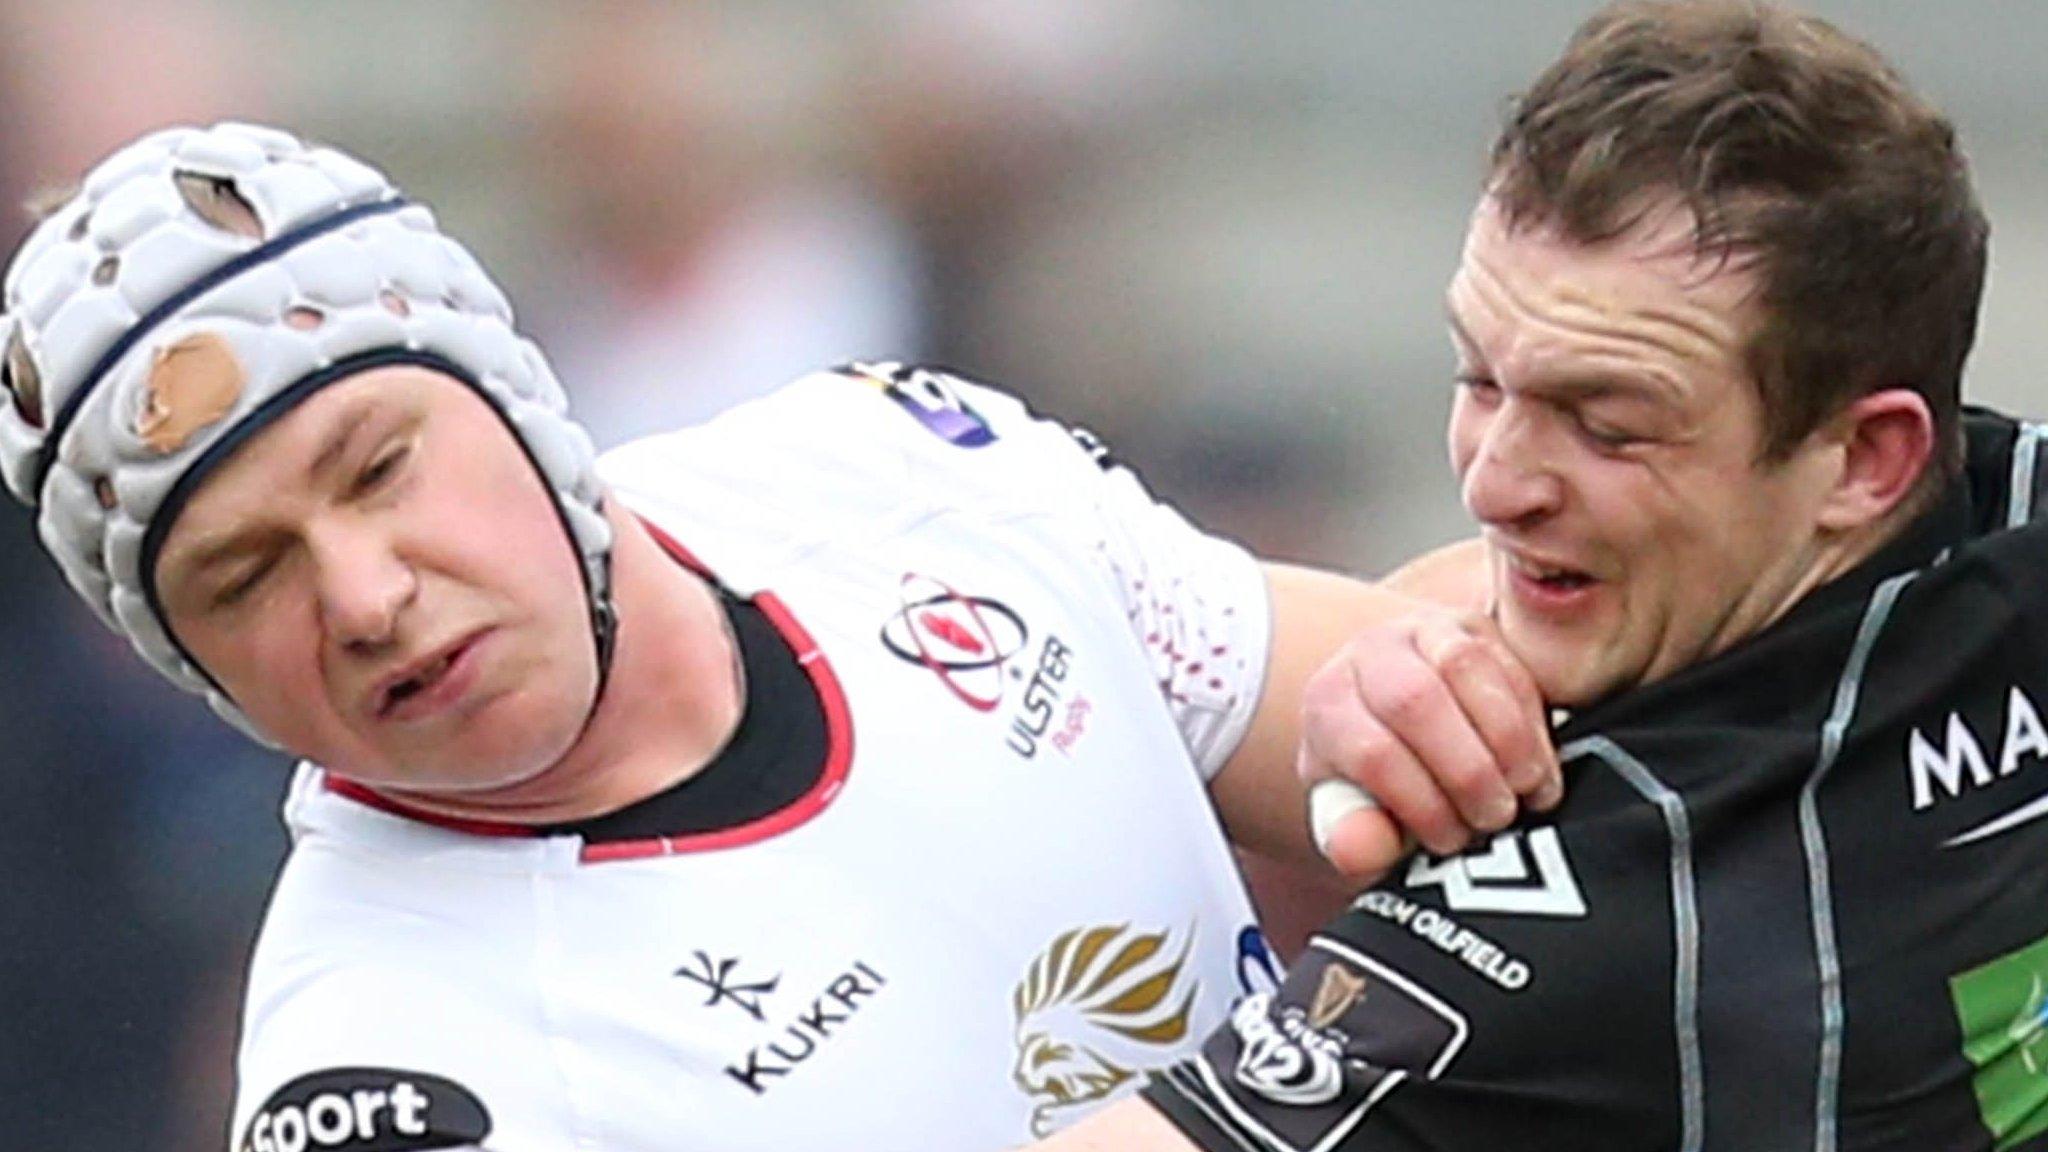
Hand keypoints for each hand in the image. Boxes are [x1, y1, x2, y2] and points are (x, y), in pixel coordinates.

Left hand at [1297, 607, 1560, 878]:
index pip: (1371, 752)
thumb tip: (1357, 850)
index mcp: (1328, 704)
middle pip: (1414, 701)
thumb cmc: (1379, 781)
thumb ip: (1354, 838)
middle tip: (1496, 819)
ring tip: (1522, 792)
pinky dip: (1532, 723)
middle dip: (1467, 771)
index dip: (1422, 805)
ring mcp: (1422, 630)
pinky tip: (1536, 767)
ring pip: (1465, 666)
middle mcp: (1368, 654)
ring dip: (1507, 741)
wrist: (1398, 718)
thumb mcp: (1359, 818)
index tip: (1451, 841)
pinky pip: (1510, 663)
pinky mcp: (1476, 627)